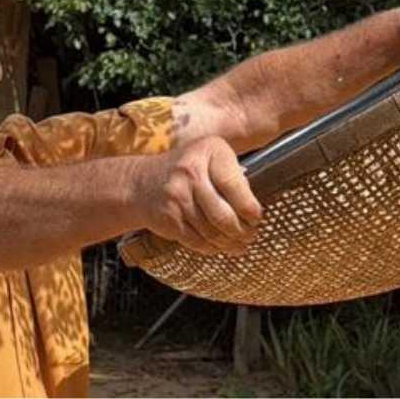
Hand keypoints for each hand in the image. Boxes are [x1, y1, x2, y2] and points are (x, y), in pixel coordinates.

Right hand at [134, 136, 262, 255]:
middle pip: (223, 213)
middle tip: (251, 234)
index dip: (249, 207)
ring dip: (229, 242)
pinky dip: (212, 247)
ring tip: (241, 244)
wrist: (142, 182)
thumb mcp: (210, 157)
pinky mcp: (168, 218)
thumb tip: (254, 207)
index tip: (257, 217)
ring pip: (211, 231)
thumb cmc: (187, 168)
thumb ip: (232, 174)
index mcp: (208, 151)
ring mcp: (177, 196)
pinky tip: (222, 247)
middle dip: (242, 230)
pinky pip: (196, 240)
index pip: (234, 185)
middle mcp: (191, 172)